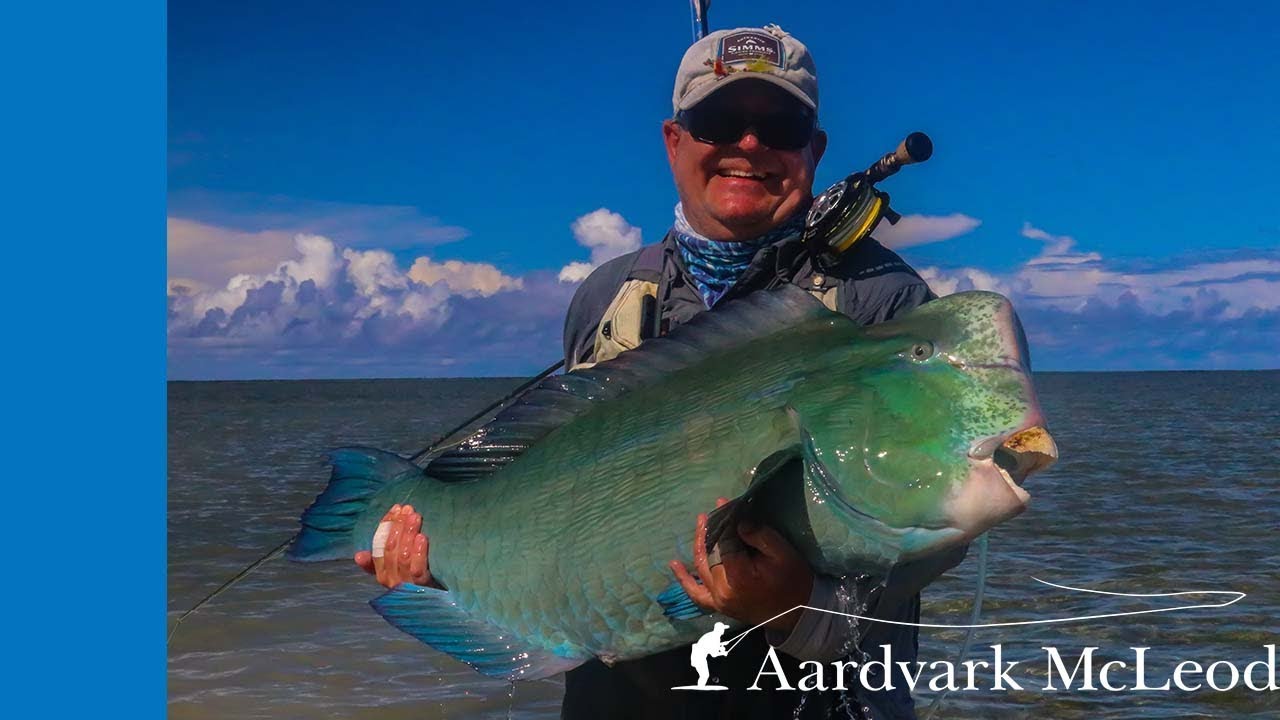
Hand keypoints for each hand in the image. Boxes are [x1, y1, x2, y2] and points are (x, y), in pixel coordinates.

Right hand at [354, 504, 439, 588]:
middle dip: (398, 526)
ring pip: (403, 557)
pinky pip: (417, 570)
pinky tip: (422, 537)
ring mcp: (406, 585)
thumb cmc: (414, 582)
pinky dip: (418, 552)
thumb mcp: (396, 572)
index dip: (386, 525)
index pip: (379, 545)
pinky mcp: (423, 588)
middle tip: (408, 509)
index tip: (396, 508)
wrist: (436, 604)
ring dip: (408, 534)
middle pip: (390, 549)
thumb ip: (376, 564)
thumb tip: (358, 556)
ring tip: (415, 517)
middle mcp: (391, 580)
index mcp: (382, 573)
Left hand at [668, 498, 813, 631]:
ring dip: (699, 544)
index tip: (723, 502)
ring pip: (701, 567)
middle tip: (714, 510)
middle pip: (710, 553)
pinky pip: (696, 593)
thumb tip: (736, 521)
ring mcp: (718, 601)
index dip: (723, 521)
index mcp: (739, 577)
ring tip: (701, 522)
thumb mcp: (783, 553)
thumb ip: (758, 535)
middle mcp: (722, 590)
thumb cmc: (794, 580)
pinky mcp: (719, 606)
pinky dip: (684, 580)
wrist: (800, 613)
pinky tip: (674, 564)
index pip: (724, 541)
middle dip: (712, 530)